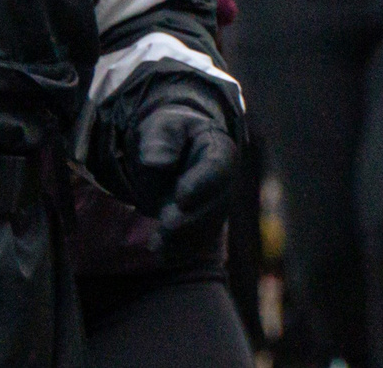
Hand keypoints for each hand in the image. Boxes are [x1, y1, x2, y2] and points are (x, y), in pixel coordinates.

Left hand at [128, 104, 241, 238]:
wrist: (167, 154)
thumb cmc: (167, 136)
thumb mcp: (161, 127)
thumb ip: (161, 140)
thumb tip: (157, 162)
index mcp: (219, 150)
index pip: (218, 168)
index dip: (202, 184)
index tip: (180, 197)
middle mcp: (225, 182)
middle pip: (216, 205)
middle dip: (192, 219)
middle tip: (166, 225)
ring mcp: (218, 206)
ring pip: (208, 229)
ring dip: (184, 240)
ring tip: (157, 244)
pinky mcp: (206, 225)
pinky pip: (199, 242)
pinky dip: (180, 251)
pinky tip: (160, 254)